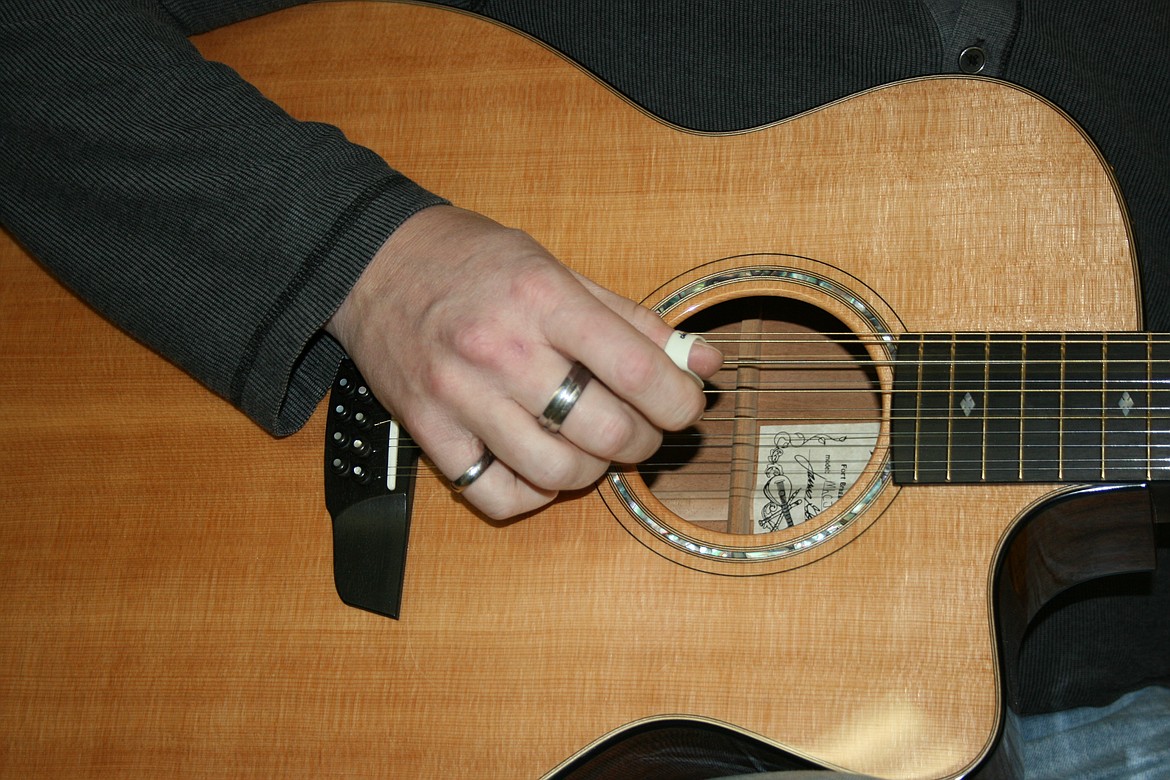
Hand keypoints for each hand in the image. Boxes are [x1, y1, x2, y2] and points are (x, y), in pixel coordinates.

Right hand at [326, 206, 722, 518]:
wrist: (373, 263)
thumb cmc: (471, 261)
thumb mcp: (559, 269)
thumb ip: (633, 320)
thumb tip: (704, 362)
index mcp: (542, 297)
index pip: (635, 368)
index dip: (679, 401)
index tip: (685, 406)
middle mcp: (501, 348)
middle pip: (604, 431)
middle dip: (643, 442)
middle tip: (640, 429)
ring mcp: (460, 396)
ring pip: (555, 472)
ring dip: (591, 471)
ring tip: (590, 446)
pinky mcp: (429, 431)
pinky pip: (495, 496)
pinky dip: (531, 495)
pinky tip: (538, 466)